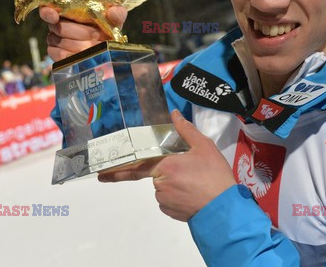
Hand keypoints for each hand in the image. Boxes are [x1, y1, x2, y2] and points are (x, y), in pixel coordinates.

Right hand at [39, 5, 127, 61]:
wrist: (109, 46)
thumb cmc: (108, 27)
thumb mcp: (115, 18)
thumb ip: (117, 13)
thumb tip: (112, 12)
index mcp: (68, 10)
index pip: (49, 8)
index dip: (48, 12)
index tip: (54, 15)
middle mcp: (59, 23)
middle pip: (58, 27)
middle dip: (78, 32)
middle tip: (96, 35)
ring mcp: (56, 39)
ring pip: (58, 42)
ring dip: (77, 45)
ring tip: (95, 45)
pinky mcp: (57, 54)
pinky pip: (58, 56)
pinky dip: (71, 56)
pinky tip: (83, 56)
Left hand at [97, 109, 236, 221]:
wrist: (225, 209)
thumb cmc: (214, 175)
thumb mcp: (204, 147)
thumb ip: (185, 130)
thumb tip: (174, 114)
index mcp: (165, 166)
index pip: (135, 167)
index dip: (117, 170)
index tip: (100, 173)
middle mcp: (160, 185)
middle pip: (156, 173)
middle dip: (169, 170)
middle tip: (191, 172)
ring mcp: (164, 201)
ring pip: (163, 186)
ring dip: (174, 182)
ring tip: (197, 181)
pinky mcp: (171, 212)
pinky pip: (168, 199)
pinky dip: (177, 194)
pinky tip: (193, 192)